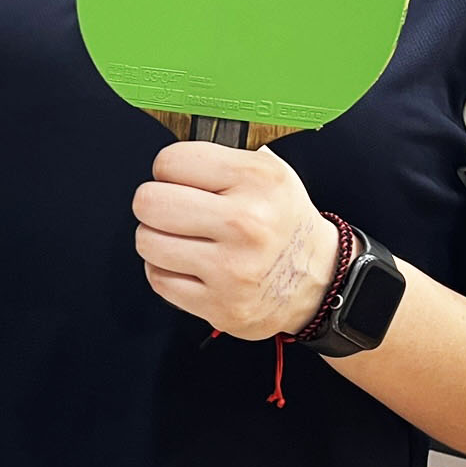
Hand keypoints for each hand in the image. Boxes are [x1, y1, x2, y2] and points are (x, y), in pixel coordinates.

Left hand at [132, 143, 339, 339]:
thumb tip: (163, 167)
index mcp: (257, 179)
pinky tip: (189, 266)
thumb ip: (215, 161)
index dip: (168, 170)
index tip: (180, 180)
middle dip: (154, 204)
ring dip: (157, 239)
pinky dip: (166, 271)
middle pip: (149, 202)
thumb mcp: (267, 172)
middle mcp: (246, 222)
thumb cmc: (282, 220)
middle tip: (172, 210)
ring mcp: (232, 268)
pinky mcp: (220, 305)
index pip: (170, 161)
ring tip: (182, 239)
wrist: (318, 279)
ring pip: (147, 242)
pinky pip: (159, 279)